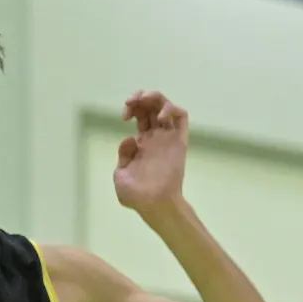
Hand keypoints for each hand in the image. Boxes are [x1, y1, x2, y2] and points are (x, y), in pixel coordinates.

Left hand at [113, 90, 189, 215]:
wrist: (154, 205)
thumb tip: (131, 138)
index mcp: (142, 143)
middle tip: (131, 102)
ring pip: (167, 106)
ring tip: (145, 100)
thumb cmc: (136, 196)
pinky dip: (172, 109)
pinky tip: (160, 117)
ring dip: (156, 97)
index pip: (140, 115)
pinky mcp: (179, 141)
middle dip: (141, 97)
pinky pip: (181, 117)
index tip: (124, 116)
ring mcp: (168, 138)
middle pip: (152, 106)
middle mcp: (156, 137)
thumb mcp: (121, 174)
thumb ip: (124, 154)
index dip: (132, 107)